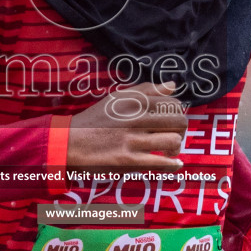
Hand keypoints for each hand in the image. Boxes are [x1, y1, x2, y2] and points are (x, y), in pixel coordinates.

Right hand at [65, 81, 186, 171]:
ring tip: (168, 152)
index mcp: (135, 101)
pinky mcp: (128, 160)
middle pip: (179, 122)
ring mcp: (133, 140)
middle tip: (172, 137)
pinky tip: (174, 165)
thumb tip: (172, 85)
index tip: (171, 122)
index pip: (173, 103)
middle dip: (181, 131)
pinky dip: (172, 165)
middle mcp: (136, 118)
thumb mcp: (117, 98)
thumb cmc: (94, 120)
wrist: (69, 143)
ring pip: (173, 141)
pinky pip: (161, 163)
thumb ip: (146, 90)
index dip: (177, 113)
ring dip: (175, 149)